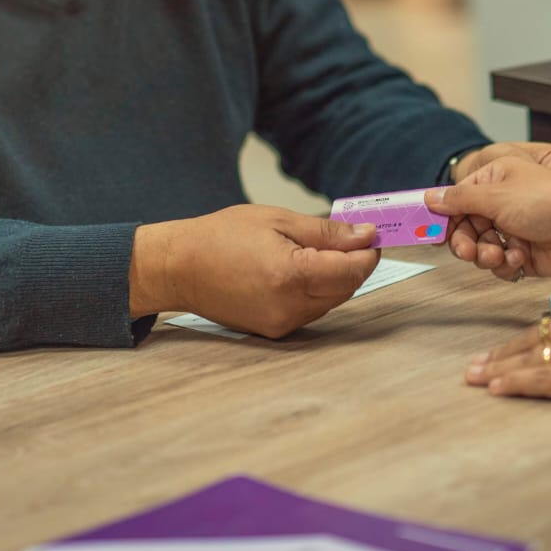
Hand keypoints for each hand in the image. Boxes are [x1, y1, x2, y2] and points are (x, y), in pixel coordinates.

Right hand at [130, 205, 379, 338]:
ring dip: (335, 277)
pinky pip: (311, 309)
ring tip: (315, 250)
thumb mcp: (278, 220)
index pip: (352, 271)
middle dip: (354, 264)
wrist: (179, 267)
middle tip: (350, 237)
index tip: (371, 234)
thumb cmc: (222, 236)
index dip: (368, 252)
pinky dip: (316, 290)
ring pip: (331, 301)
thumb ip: (326, 232)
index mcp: (291, 275)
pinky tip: (299, 269)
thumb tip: (365, 236)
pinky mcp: (274, 330)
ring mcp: (281, 323)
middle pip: (346, 289)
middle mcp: (289, 307)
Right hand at [440, 143, 550, 279]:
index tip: (432, 231)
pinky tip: (518, 258)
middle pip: (466, 228)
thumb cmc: (550, 200)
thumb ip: (459, 199)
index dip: (445, 217)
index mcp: (495, 180)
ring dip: (486, 254)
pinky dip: (506, 264)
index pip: (458, 199)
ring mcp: (514, 230)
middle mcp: (503, 204)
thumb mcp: (497, 195)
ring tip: (499, 255)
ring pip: (481, 249)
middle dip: (465, 241)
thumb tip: (430, 197)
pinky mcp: (524, 254)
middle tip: (467, 250)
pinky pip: (500, 264)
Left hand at [467, 293, 550, 406]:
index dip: (525, 340)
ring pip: (528, 360)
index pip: (549, 325)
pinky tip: (495, 388)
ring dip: (498, 370)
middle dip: (500, 354)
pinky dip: (514, 384)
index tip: (508, 348)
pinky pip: (540, 381)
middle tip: (474, 363)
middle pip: (530, 341)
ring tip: (474, 377)